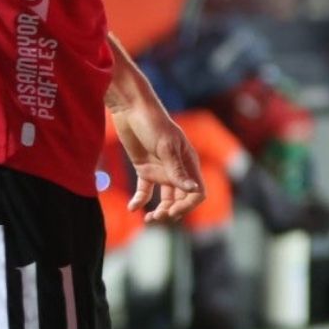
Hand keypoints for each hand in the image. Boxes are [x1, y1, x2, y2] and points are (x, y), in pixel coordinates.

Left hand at [110, 102, 204, 223]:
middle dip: (172, 211)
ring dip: (159, 210)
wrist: (131, 109)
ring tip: (147, 219)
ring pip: (165, 197)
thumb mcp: (166, 147)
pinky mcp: (144, 168)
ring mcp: (161, 169)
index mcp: (189, 162)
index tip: (172, 212)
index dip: (188, 205)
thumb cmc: (153, 123)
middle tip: (157, 218)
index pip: (197, 191)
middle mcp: (177, 168)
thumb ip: (177, 170)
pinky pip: (146, 190)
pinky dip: (140, 200)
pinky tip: (132, 207)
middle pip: (181, 198)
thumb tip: (193, 190)